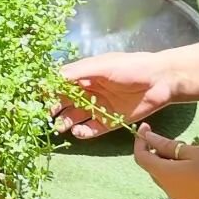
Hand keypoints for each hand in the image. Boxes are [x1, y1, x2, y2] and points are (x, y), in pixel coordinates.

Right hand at [53, 51, 176, 138]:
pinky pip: (92, 129)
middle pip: (65, 102)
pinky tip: (79, 133)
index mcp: (84, 75)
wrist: (161, 81)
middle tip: (47, 116)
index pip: (60, 83)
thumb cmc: (130, 67)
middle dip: (54, 109)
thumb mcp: (102, 66)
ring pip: (75, 117)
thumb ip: (77, 72)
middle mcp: (88, 91)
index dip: (49, 90)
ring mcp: (98, 107)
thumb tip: (51, 78)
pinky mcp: (110, 121)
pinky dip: (83, 133)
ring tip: (60, 128)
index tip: (38, 97)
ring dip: (66, 123)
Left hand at [134, 125, 198, 198]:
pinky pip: (176, 183)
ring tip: (190, 150)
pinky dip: (178, 171)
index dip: (140, 141)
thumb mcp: (193, 152)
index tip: (147, 127)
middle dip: (157, 150)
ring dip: (170, 161)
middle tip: (178, 139)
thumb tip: (147, 138)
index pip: (141, 158)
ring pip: (165, 175)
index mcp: (165, 176)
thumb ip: (167, 145)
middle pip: (152, 167)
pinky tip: (197, 165)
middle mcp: (168, 190)